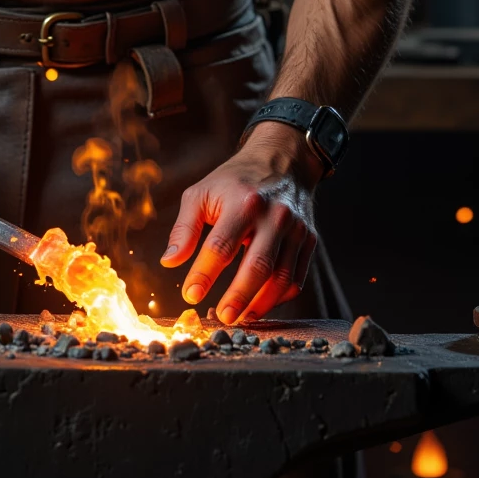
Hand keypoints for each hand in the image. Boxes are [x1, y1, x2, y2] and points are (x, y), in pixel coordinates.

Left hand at [160, 124, 321, 324]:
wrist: (283, 160)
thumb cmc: (235, 180)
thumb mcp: (201, 193)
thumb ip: (184, 228)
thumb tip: (169, 261)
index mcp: (244, 202)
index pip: (221, 246)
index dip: (204, 275)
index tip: (190, 296)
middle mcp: (275, 216)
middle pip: (257, 266)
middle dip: (237, 297)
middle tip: (221, 318)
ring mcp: (296, 229)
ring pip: (281, 278)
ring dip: (259, 304)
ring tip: (239, 318)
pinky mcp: (309, 240)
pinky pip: (296, 278)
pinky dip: (279, 297)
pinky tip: (260, 304)